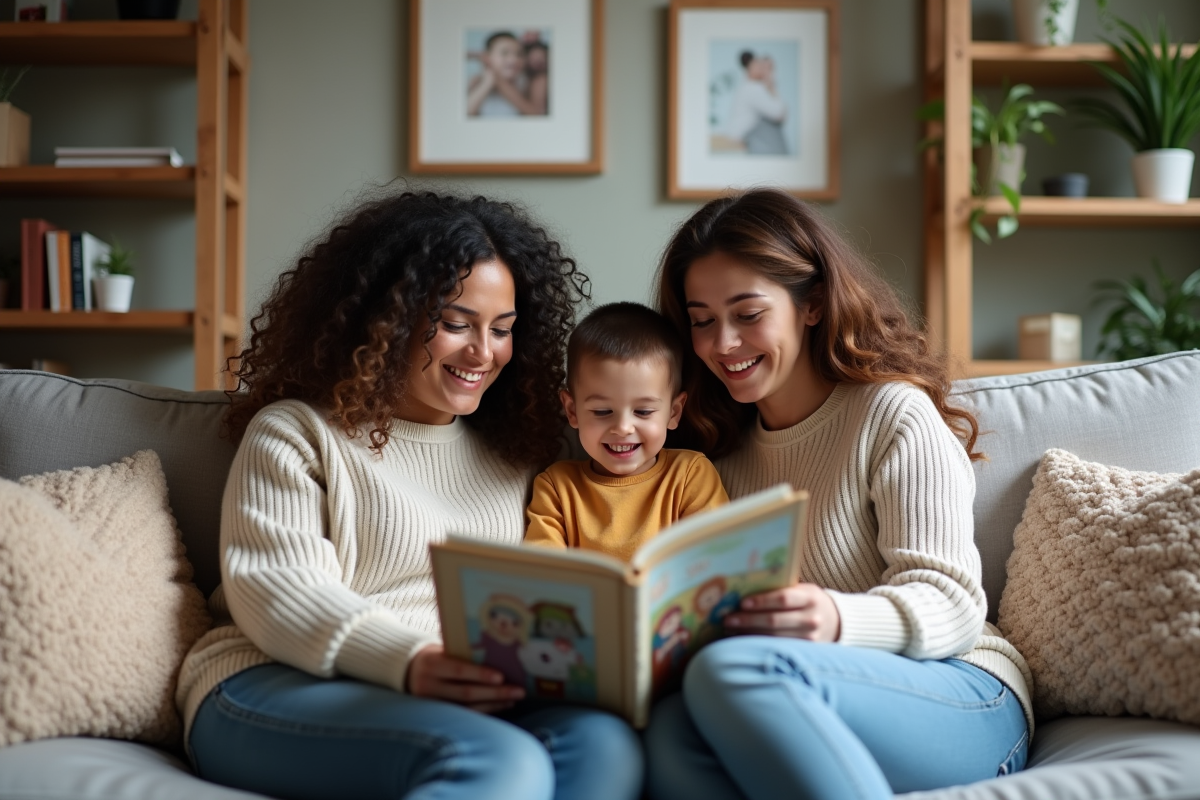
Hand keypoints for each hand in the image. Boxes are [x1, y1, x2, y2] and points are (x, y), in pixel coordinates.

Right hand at [406, 644, 524, 712]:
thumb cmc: (434, 656)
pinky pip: (463, 716)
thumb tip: (494, 650)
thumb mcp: (441, 649)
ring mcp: (431, 704)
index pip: (458, 670)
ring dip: (493, 705)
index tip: (501, 677)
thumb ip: (461, 652)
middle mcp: (428, 686)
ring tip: (513, 700)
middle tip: (518, 691)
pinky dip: (484, 712)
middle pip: (465, 693)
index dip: (480, 674)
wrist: (406, 672)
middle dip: (495, 693)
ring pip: (466, 709)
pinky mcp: (436, 716)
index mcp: (431, 664)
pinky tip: (500, 707)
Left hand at [723, 583, 840, 641]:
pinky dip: (758, 645)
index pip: (783, 599)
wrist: (835, 621)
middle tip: (728, 619)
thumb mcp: (802, 590)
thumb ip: (781, 590)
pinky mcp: (804, 652)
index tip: (742, 603)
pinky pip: (777, 648)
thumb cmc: (809, 601)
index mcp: (810, 598)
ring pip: (773, 638)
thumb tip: (745, 588)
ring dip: (748, 634)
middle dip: (748, 621)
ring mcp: (809, 639)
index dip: (762, 601)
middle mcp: (811, 619)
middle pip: (775, 621)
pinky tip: (743, 641)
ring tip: (730, 630)